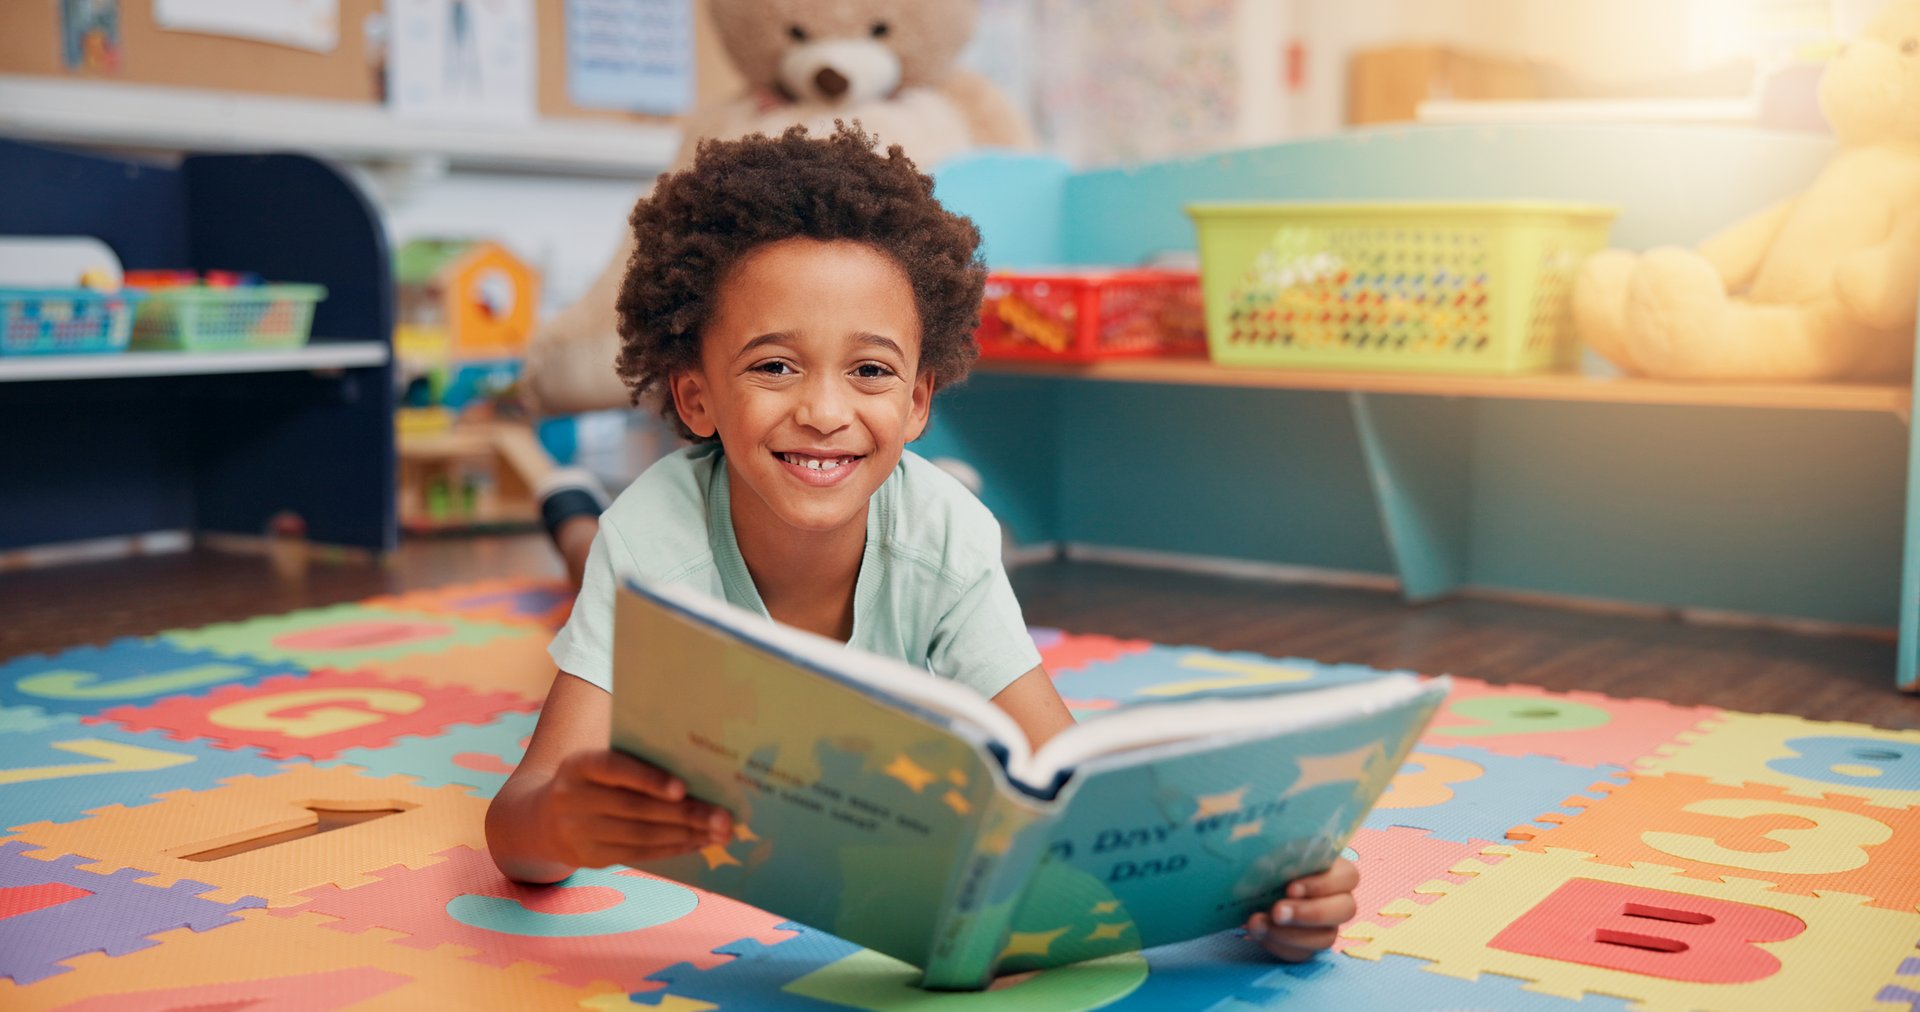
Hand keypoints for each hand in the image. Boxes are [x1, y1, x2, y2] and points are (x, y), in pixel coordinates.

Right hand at [534, 749, 731, 869]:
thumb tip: (697, 766)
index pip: (615, 769)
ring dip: (685, 835)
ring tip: (719, 833)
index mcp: (579, 765)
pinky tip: (696, 843)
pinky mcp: (588, 858)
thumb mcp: (598, 764)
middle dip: (686, 815)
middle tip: (724, 818)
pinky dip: (671, 848)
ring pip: (641, 835)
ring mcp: (577, 832)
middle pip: (636, 809)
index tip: (684, 789)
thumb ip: (634, 761)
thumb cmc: (591, 780)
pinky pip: (637, 854)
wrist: (541, 818)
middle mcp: (573, 798)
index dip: (649, 779)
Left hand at [1246, 857, 1359, 961]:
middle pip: (1345, 910)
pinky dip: (1279, 946)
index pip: (1348, 877)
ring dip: (1291, 934)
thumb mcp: (1273, 847)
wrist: (1247, 884)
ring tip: (1257, 923)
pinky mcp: (1308, 945)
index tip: (1291, 887)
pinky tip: (1257, 933)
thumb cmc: (1266, 858)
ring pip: (1326, 938)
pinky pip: (1303, 954)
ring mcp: (1327, 925)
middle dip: (1309, 913)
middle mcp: (1338, 898)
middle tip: (1277, 910)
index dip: (1322, 884)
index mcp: (1335, 869)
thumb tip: (1266, 850)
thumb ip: (1280, 847)